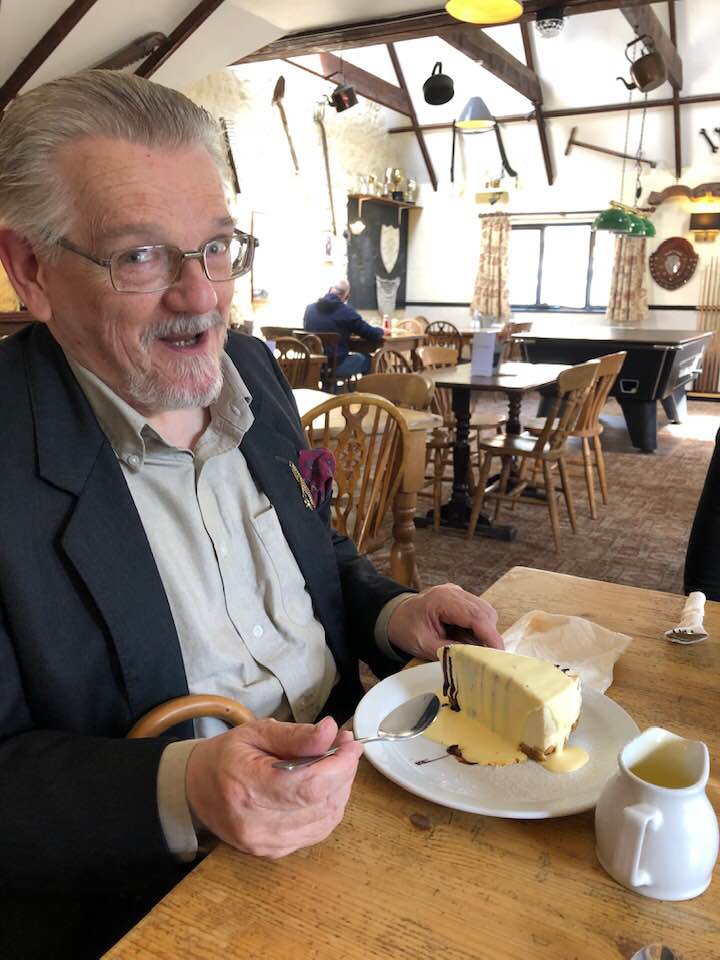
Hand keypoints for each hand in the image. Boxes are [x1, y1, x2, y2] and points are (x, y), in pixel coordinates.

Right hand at [185, 716, 362, 858]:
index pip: (308, 785)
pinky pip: (318, 832)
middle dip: (344, 772)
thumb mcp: (255, 733)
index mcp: (246, 788)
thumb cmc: (226, 757)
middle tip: (345, 747)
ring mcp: (266, 844)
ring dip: (340, 789)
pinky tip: (325, 787)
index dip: (339, 766)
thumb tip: (330, 731)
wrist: (196, 791)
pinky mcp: (274, 853)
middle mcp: (256, 824)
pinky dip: (330, 807)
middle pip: (321, 803)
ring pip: (326, 820)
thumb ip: (295, 735)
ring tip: (335, 764)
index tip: (351, 744)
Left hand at [387, 583, 503, 661]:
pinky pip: (478, 613)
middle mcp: (454, 591)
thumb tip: (476, 659)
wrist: (393, 615)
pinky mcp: (460, 599)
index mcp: (442, 600)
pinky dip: (478, 628)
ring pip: (485, 612)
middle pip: (485, 612)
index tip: (499, 654)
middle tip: (487, 657)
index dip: (490, 636)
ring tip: (473, 649)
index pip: (476, 616)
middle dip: (489, 636)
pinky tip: (467, 639)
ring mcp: (458, 593)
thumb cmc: (405, 628)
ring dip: (485, 632)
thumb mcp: (425, 644)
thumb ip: (450, 650)